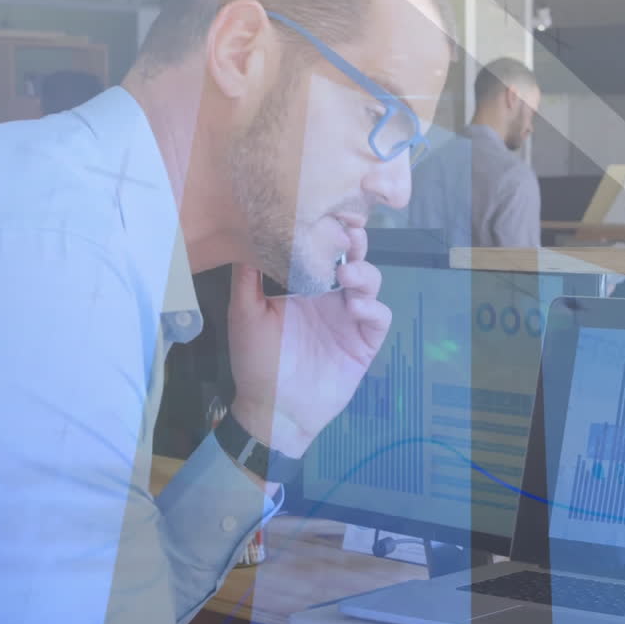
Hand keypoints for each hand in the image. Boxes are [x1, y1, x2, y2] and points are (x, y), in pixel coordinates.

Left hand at [227, 227, 390, 459]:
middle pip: (354, 259)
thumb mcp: (244, 315)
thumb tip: (245, 234)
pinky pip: (380, 317)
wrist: (273, 409)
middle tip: (349, 236)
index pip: (323, 248)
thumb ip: (246, 278)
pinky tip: (354, 309)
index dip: (330, 230)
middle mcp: (330, 297)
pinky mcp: (365, 342)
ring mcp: (350, 318)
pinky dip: (373, 308)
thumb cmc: (257, 362)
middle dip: (355, 244)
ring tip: (347, 277)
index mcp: (304, 285)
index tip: (328, 214)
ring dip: (364, 275)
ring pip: (371, 283)